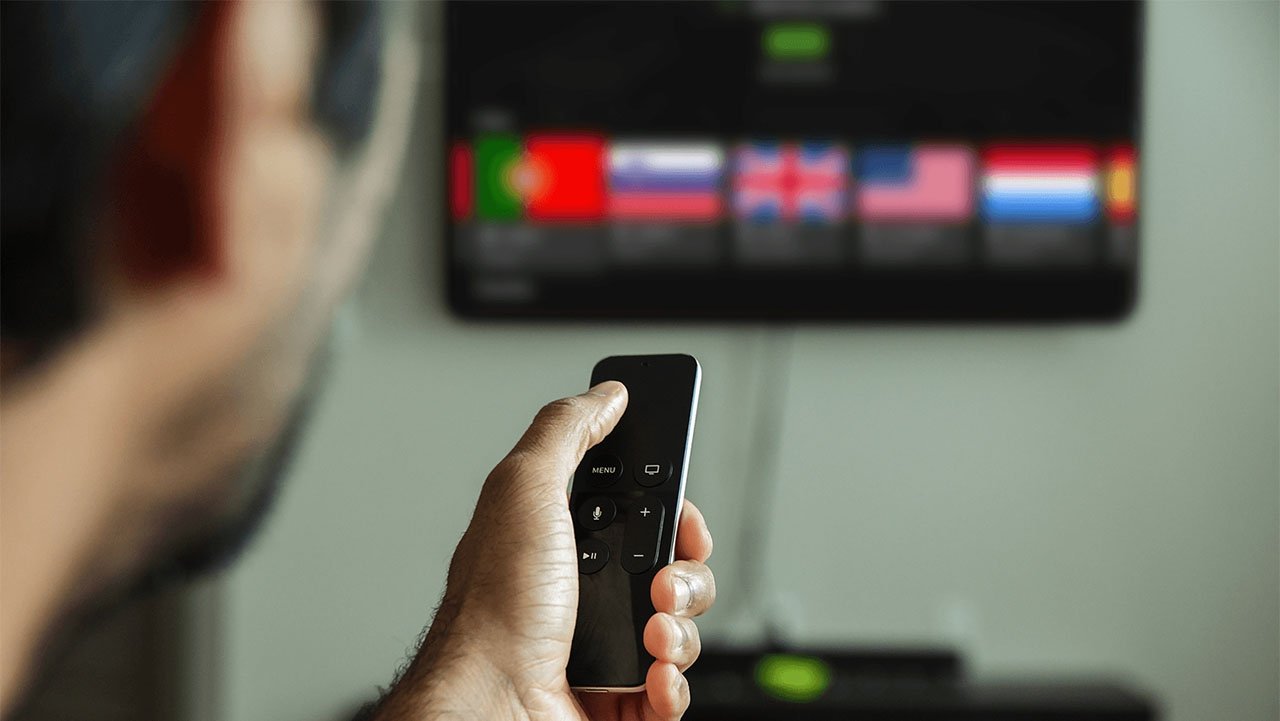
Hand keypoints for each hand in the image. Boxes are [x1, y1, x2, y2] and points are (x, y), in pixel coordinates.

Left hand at [380, 382, 715, 720]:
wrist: (488, 705)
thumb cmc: (492, 611)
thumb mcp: (524, 488)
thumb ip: (566, 431)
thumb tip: (605, 395)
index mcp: (561, 540)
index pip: (640, 511)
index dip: (672, 510)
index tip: (681, 516)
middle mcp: (581, 593)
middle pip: (673, 568)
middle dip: (684, 571)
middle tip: (660, 579)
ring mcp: (602, 649)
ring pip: (682, 628)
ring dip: (679, 629)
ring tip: (648, 632)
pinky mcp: (619, 700)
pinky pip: (674, 689)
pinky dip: (672, 683)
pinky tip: (649, 673)